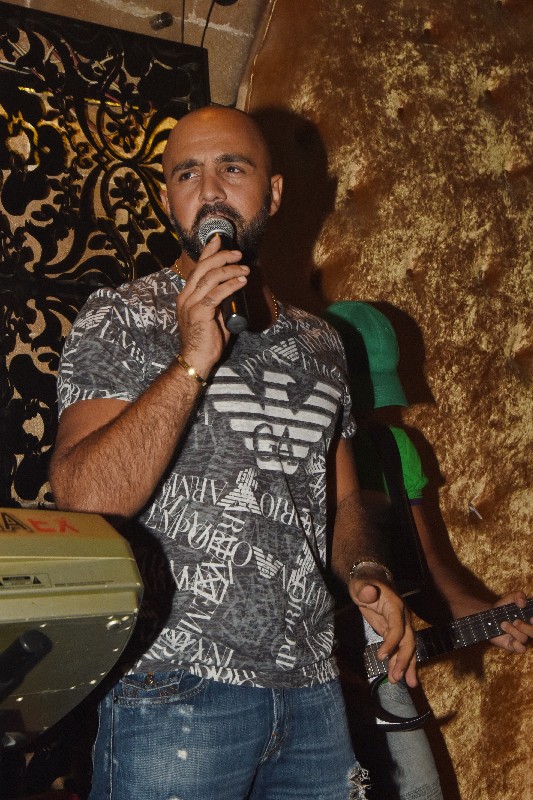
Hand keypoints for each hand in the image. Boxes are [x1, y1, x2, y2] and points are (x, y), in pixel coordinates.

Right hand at [176, 235, 248, 375]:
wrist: (196, 360)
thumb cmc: (206, 340)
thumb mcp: (213, 316)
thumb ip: (219, 302)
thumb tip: (234, 289)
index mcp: (186, 295)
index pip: (197, 268)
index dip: (208, 252)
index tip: (219, 240)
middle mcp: (186, 296)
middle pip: (203, 268)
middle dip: (222, 256)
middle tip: (238, 253)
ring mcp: (190, 304)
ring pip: (210, 278)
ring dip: (230, 270)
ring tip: (245, 268)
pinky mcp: (199, 313)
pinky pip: (216, 294)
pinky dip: (230, 285)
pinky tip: (241, 281)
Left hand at [349, 577, 417, 686]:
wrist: (370, 580)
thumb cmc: (364, 582)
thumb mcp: (360, 584)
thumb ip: (365, 590)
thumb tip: (369, 593)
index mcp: (395, 606)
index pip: (398, 628)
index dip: (392, 643)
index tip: (381, 656)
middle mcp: (403, 617)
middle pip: (408, 641)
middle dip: (403, 660)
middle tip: (396, 678)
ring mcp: (401, 625)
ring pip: (408, 648)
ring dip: (405, 666)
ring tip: (401, 683)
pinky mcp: (395, 631)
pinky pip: (400, 648)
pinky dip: (400, 662)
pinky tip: (399, 677)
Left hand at [490, 591, 532, 652]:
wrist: (490, 617)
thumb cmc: (504, 607)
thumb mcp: (510, 598)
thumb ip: (518, 596)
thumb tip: (522, 603)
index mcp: (531, 619)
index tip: (531, 619)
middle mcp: (529, 629)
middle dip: (525, 627)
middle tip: (515, 621)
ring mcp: (522, 638)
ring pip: (524, 639)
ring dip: (513, 631)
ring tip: (503, 624)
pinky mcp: (514, 645)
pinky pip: (521, 649)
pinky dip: (516, 645)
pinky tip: (510, 639)